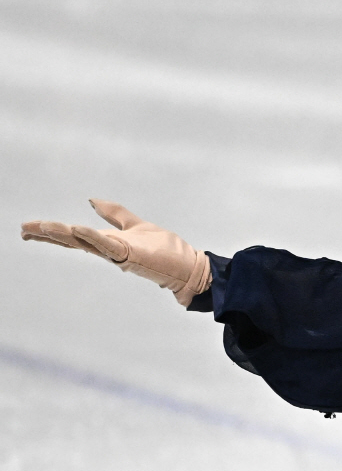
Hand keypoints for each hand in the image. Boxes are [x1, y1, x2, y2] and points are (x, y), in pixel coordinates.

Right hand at [21, 199, 210, 305]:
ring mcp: (120, 255)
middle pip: (74, 241)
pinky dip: (93, 237)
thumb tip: (92, 201)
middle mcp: (110, 250)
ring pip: (86, 243)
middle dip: (48, 236)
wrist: (189, 269)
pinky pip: (109, 246)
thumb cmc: (167, 251)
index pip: (75, 236)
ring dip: (63, 235)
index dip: (52, 232)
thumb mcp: (137, 225)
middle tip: (22, 231)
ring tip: (41, 227)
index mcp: (109, 242)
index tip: (28, 228)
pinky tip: (77, 228)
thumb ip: (115, 214)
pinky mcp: (132, 256)